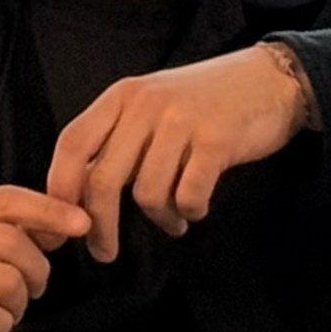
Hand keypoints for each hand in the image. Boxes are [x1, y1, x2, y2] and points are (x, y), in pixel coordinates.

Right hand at [0, 185, 87, 331]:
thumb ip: (21, 224)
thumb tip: (74, 222)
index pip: (7, 200)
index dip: (50, 211)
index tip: (83, 225)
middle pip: (11, 243)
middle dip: (37, 270)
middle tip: (35, 285)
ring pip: (5, 281)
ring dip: (20, 301)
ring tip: (11, 305)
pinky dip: (4, 322)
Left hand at [47, 42, 314, 262]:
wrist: (271, 80)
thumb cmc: (203, 104)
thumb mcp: (149, 108)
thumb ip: (115, 142)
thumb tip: (75, 196)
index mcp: (121, 97)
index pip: (72, 145)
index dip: (59, 189)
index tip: (60, 227)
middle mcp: (146, 105)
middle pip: (102, 179)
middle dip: (99, 226)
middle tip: (104, 252)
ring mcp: (182, 121)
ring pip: (147, 193)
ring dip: (158, 219)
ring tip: (172, 222)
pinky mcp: (218, 140)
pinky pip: (188, 195)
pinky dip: (189, 213)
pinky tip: (195, 210)